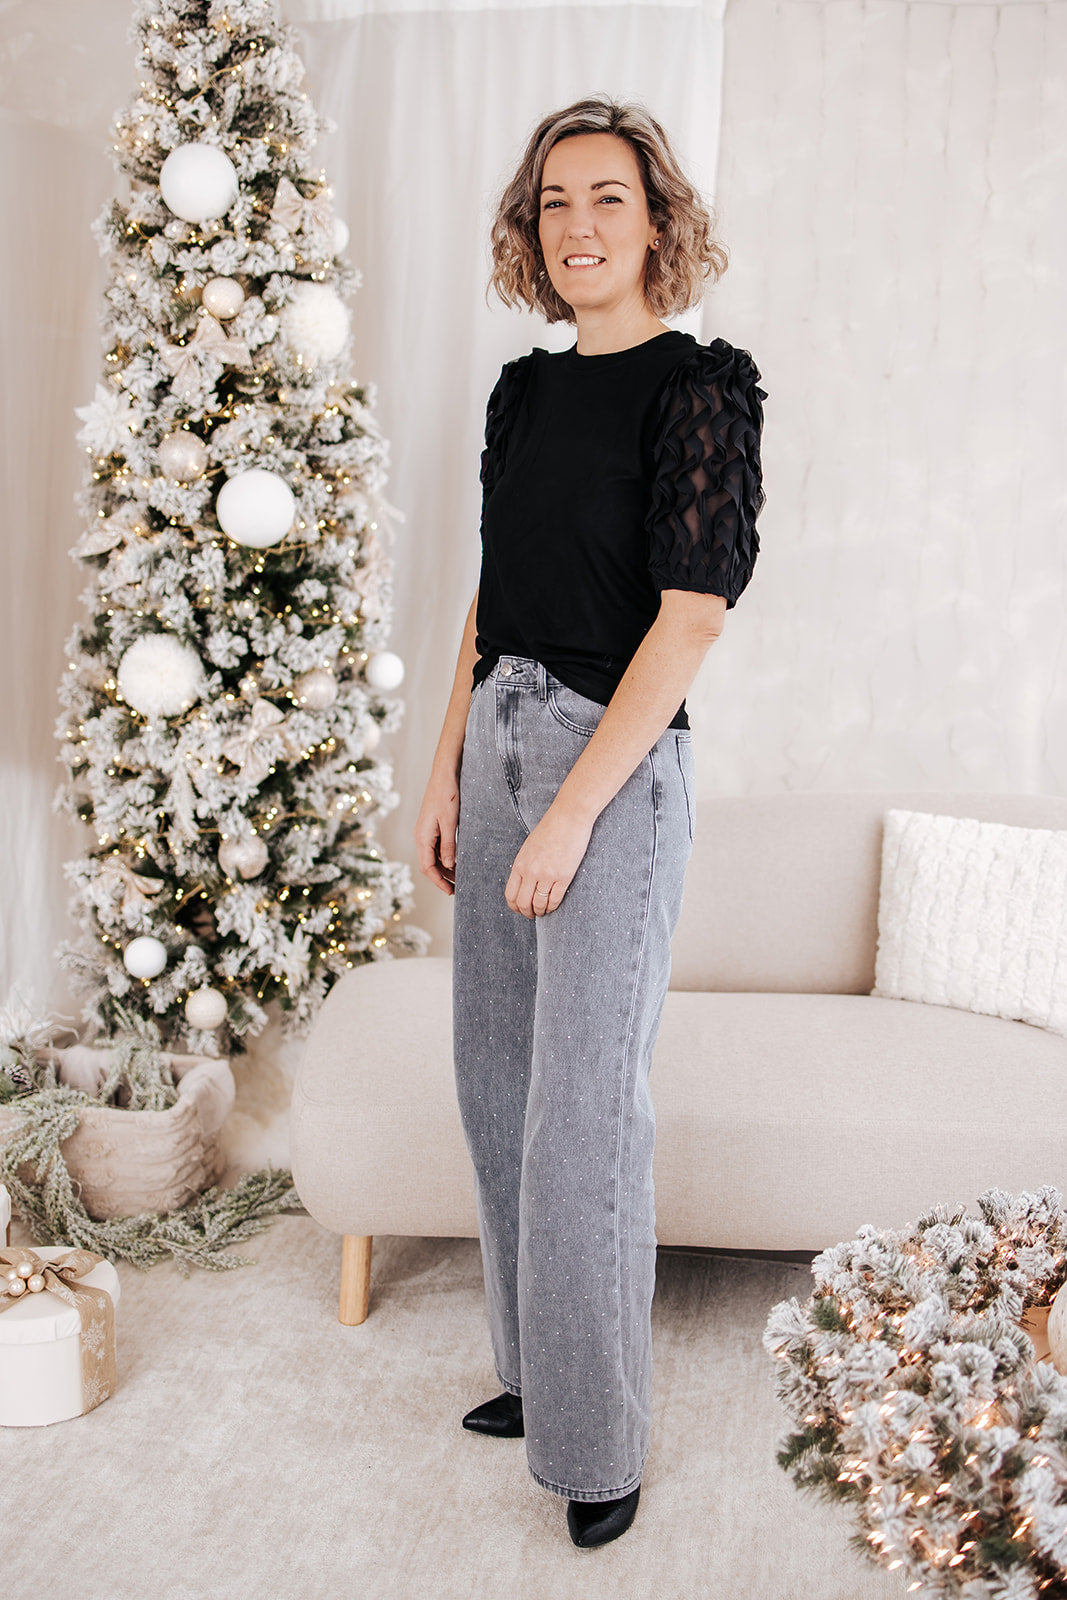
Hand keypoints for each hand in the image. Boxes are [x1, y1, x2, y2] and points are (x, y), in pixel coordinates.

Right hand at [414, 769, 459, 894]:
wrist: (444, 774)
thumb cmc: (447, 795)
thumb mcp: (450, 822)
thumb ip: (448, 845)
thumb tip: (448, 866)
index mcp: (422, 836)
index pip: (427, 867)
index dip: (438, 881)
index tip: (450, 891)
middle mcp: (421, 836)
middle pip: (428, 864)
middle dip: (442, 877)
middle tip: (457, 888)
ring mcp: (425, 831)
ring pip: (432, 857)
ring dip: (443, 868)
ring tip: (458, 876)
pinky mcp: (431, 826)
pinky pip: (435, 847)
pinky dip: (444, 857)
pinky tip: (455, 860)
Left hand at [505, 805, 592, 918]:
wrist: (568, 818)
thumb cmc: (550, 829)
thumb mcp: (529, 847)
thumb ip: (524, 865)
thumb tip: (523, 884)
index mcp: (519, 864)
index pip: (511, 894)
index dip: (515, 907)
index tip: (520, 909)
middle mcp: (530, 872)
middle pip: (523, 903)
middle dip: (527, 913)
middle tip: (532, 914)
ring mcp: (547, 875)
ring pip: (539, 904)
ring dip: (541, 912)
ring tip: (543, 912)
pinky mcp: (563, 876)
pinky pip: (555, 900)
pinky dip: (553, 907)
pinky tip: (553, 906)